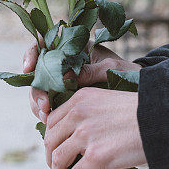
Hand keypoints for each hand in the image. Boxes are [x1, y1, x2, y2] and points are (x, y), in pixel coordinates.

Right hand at [22, 43, 141, 122]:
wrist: (140, 94)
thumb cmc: (129, 74)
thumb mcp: (113, 69)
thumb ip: (91, 70)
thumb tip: (67, 76)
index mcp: (74, 48)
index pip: (45, 45)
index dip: (32, 54)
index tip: (29, 68)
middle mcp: (64, 64)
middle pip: (38, 72)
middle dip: (36, 89)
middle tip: (44, 106)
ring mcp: (63, 82)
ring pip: (40, 90)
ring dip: (38, 103)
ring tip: (46, 118)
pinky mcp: (66, 100)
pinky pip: (49, 106)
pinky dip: (46, 114)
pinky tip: (49, 123)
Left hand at [44, 87, 146, 168]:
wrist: (163, 120)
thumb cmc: (143, 112)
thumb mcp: (110, 101)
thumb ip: (92, 113)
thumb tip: (83, 136)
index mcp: (81, 99)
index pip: (53, 120)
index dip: (52, 137)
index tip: (56, 147)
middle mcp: (79, 115)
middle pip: (51, 139)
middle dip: (50, 156)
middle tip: (55, 167)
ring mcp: (85, 136)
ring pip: (58, 159)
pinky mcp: (95, 156)